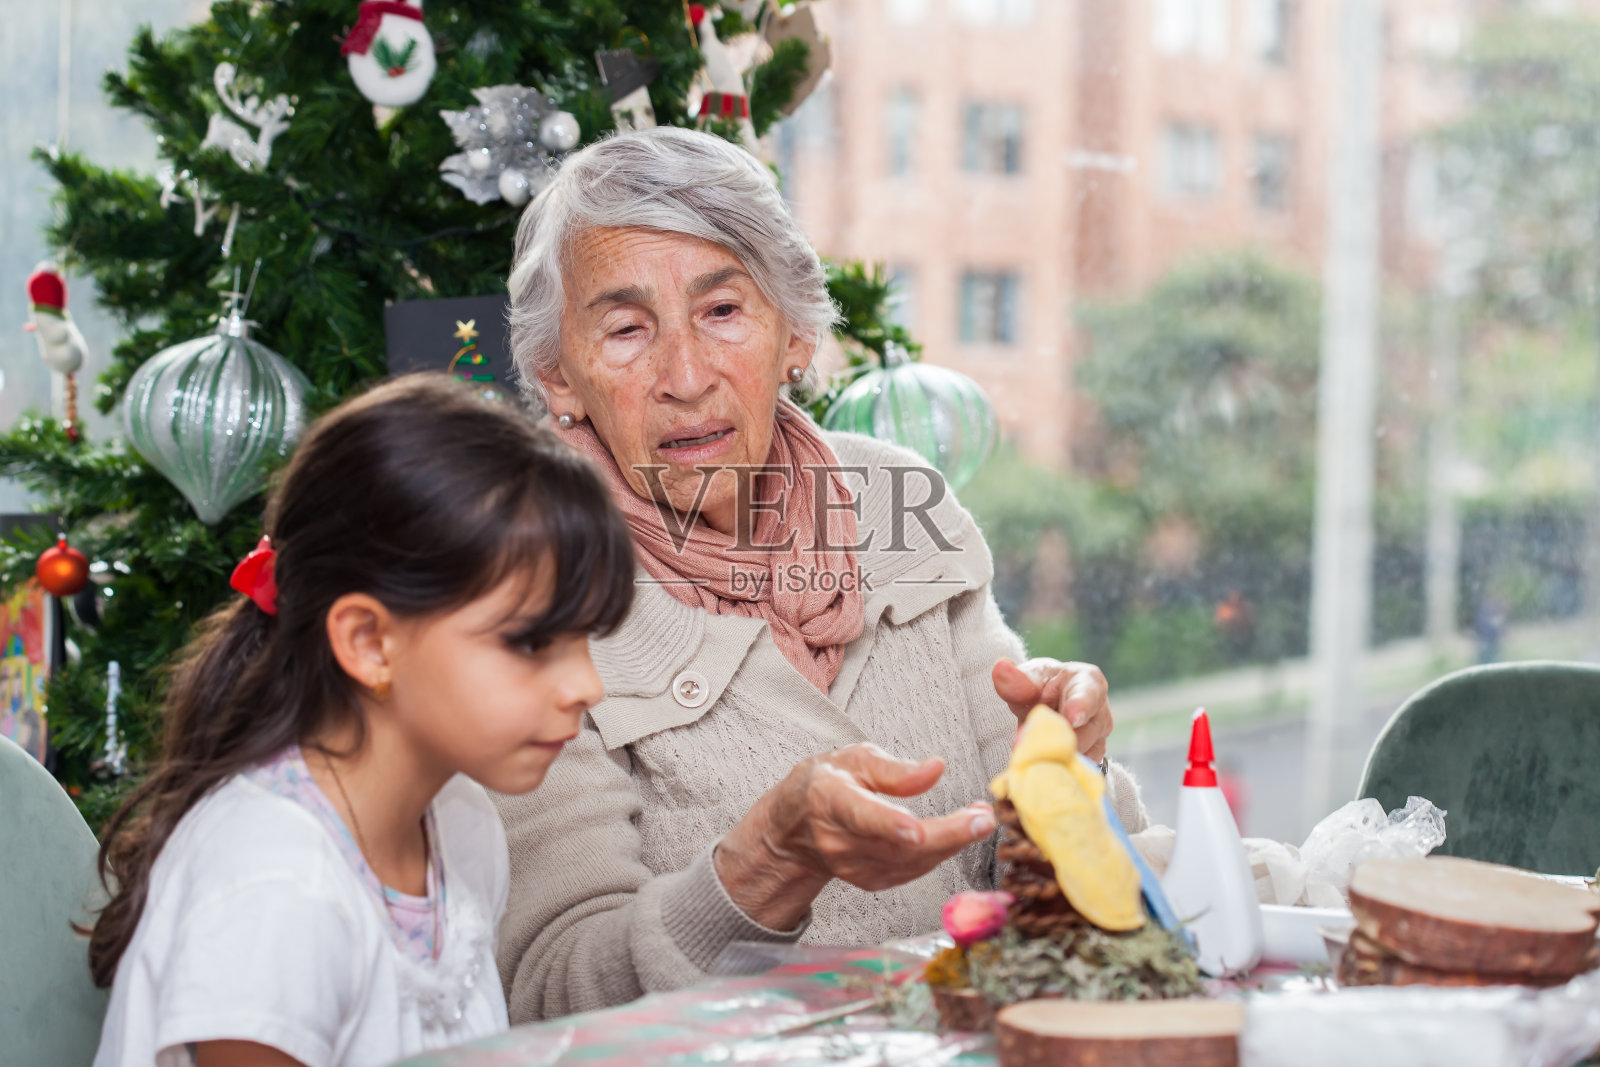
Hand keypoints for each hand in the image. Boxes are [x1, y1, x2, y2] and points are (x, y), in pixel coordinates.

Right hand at [714, 744, 995, 930]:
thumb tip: (936, 769)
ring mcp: (853, 867)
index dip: (888, 823)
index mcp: (832, 801)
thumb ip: (895, 769)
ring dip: (952, 843)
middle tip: (983, 817)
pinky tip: (957, 835)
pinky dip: (939, 854)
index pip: (860, 815)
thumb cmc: (831, 782)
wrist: (799, 826)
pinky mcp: (870, 882)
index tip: (916, 829)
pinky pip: (912, 871)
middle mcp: (840, 841)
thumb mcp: (855, 759)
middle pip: (898, 845)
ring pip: (911, 861)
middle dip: (947, 834)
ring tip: (979, 818)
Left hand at [992, 657, 1112, 763]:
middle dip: (1053, 742)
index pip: (1088, 694)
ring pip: (1079, 758)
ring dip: (1051, 760)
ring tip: (1025, 757)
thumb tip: (1001, 668)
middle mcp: (1100, 714)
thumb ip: (1016, 679)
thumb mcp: (1026, 679)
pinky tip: (1035, 773)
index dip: (1081, 707)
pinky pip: (1074, 775)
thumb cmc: (1039, 687)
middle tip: (1022, 746)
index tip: (1072, 719)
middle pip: (1082, 734)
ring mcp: (1099, 742)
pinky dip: (1053, 775)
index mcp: (1089, 682)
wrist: (1044, 707)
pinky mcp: (1091, 765)